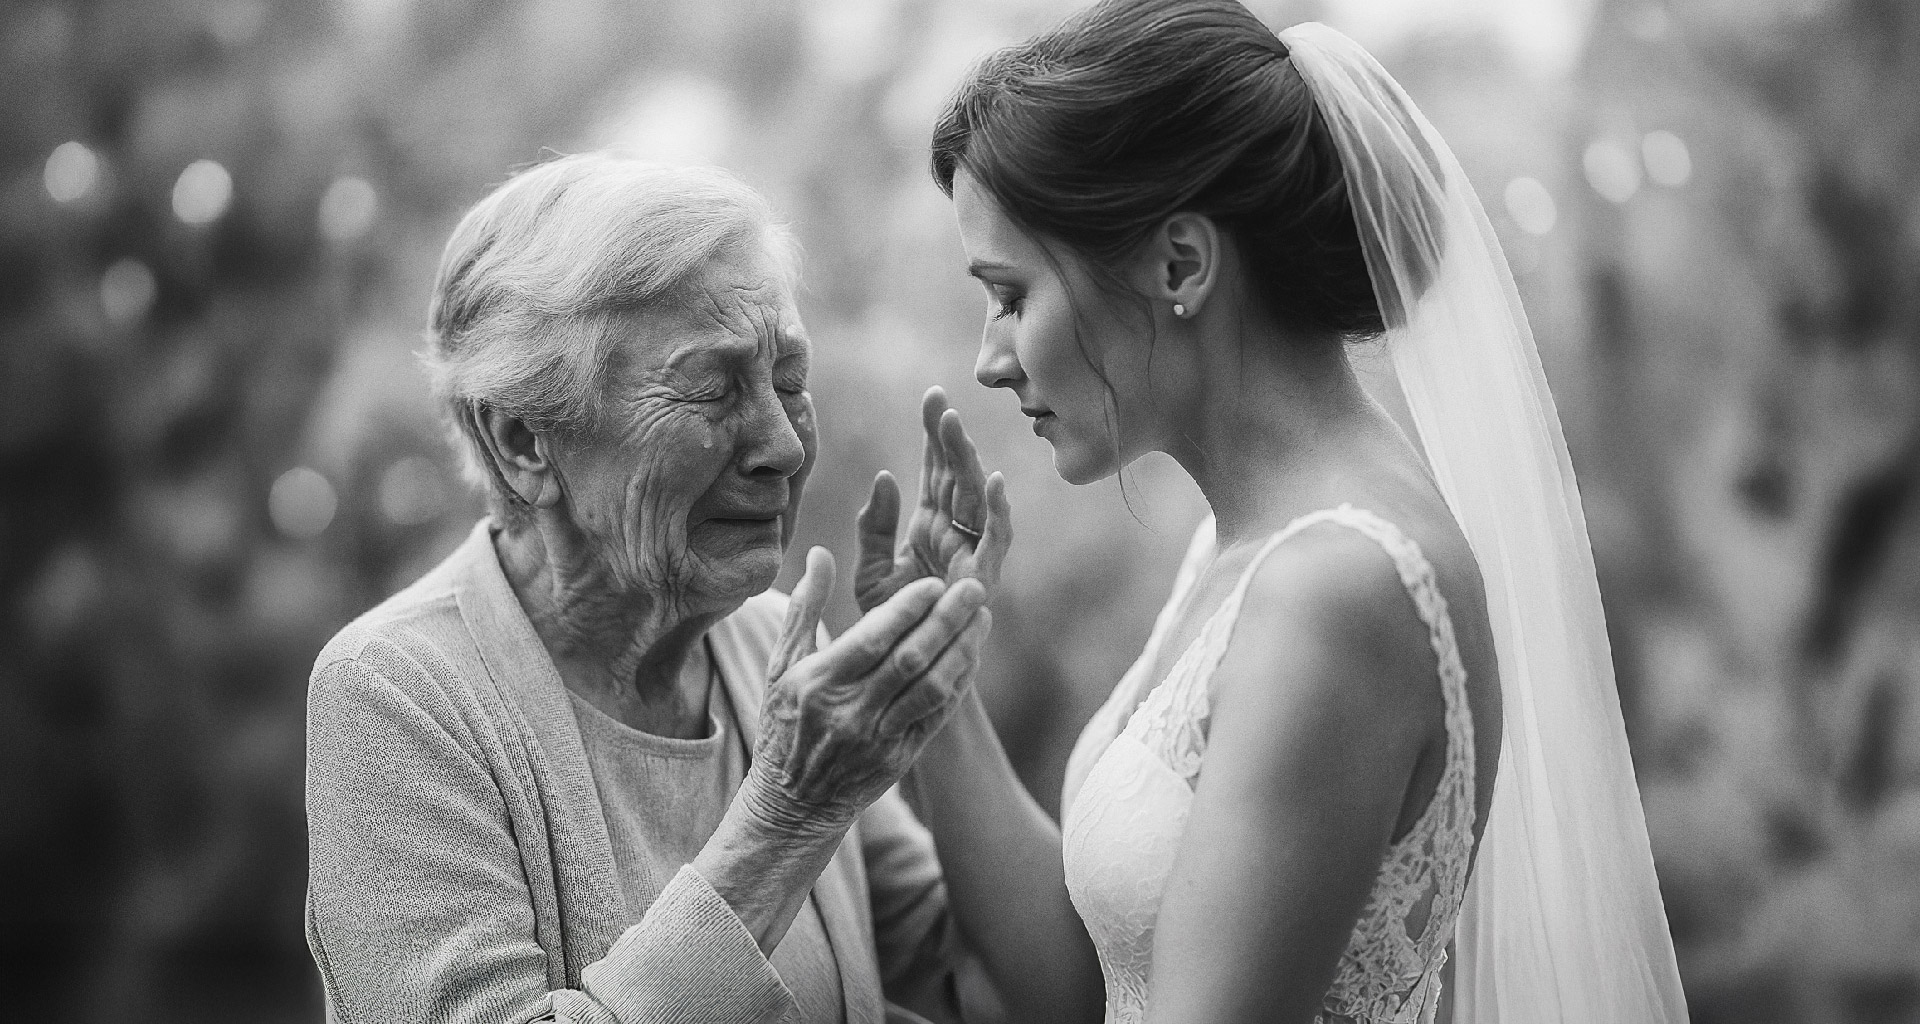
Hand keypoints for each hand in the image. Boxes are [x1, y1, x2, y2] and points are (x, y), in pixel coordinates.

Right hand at [748, 545, 992, 833]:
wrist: (793, 804)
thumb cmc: (785, 724)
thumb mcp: (781, 666)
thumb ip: (804, 608)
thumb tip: (819, 553)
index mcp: (819, 683)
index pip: (872, 638)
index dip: (907, 609)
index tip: (934, 583)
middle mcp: (849, 712)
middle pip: (910, 659)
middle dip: (947, 620)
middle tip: (974, 589)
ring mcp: (877, 739)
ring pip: (932, 688)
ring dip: (963, 650)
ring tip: (981, 619)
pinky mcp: (900, 759)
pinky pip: (938, 716)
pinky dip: (958, 685)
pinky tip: (971, 657)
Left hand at [855, 386, 1011, 612]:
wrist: (902, 678)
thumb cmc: (891, 628)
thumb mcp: (871, 572)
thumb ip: (874, 527)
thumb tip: (885, 477)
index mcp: (929, 528)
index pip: (935, 472)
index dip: (934, 435)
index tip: (931, 396)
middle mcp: (954, 536)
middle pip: (957, 477)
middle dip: (950, 439)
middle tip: (940, 401)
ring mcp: (971, 556)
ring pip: (975, 501)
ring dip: (968, 464)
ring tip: (955, 428)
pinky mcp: (982, 581)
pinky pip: (994, 543)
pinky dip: (998, 514)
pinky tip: (995, 483)